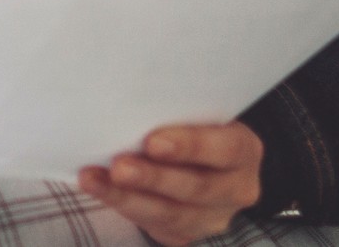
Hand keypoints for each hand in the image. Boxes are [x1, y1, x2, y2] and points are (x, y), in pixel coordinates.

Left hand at [76, 123, 262, 246]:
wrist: (201, 159)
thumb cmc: (192, 125)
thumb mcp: (196, 113)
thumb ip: (176, 112)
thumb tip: (131, 104)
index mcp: (244, 150)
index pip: (225, 149)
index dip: (190, 146)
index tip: (153, 141)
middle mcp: (236, 189)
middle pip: (196, 187)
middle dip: (153, 178)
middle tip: (119, 166)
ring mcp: (212, 217)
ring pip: (171, 214)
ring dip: (127, 197)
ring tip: (94, 180)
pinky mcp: (185, 234)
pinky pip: (154, 226)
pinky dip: (122, 206)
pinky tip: (98, 189)